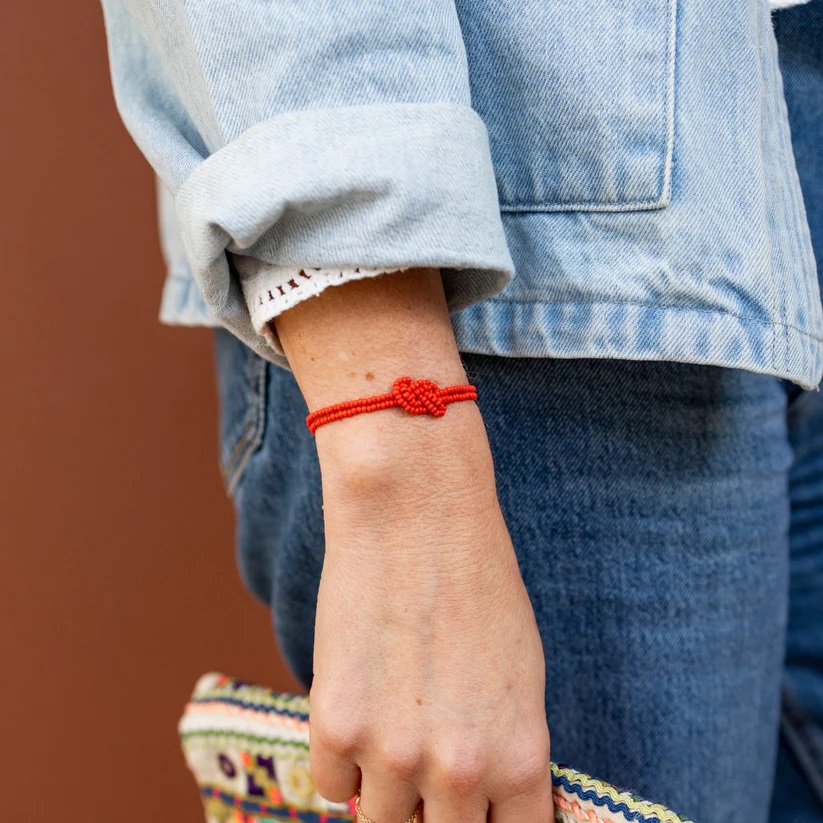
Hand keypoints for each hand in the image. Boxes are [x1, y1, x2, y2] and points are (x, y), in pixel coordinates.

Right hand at [308, 404, 553, 822]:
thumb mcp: (519, 677)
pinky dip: (342, 760)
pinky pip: (332, 787)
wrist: (416, 518)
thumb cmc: (479, 584)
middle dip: (434, 816)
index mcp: (520, 759)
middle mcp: (460, 772)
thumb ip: (501, 750)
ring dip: (384, 791)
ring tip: (390, 731)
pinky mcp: (335, 728)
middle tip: (424, 771)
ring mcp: (394, 756)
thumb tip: (475, 797)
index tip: (471, 812)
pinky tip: (357, 711)